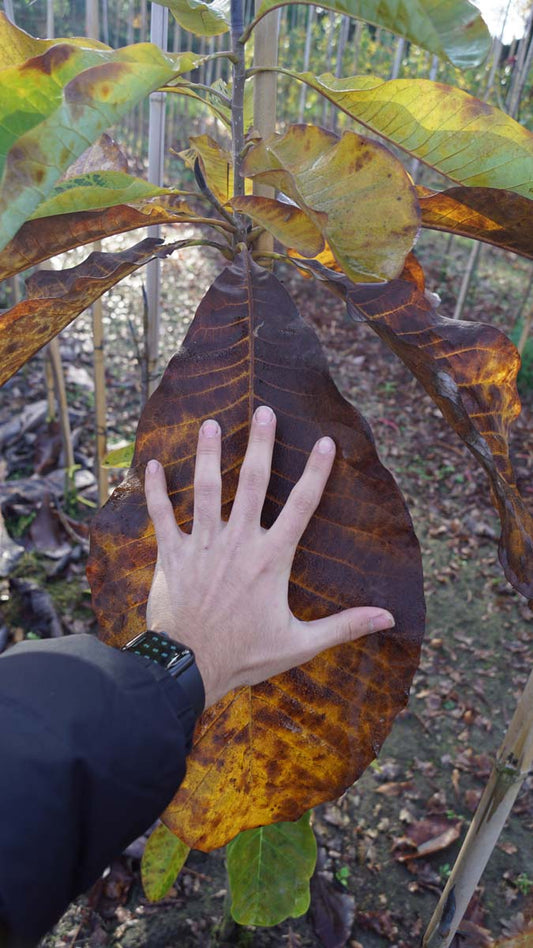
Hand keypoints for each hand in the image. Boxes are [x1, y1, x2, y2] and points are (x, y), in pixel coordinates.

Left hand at [144, 405, 394, 708]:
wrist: (187, 668)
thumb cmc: (245, 656)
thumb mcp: (300, 644)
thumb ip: (344, 626)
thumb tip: (389, 619)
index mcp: (271, 558)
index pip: (301, 506)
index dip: (316, 472)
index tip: (325, 441)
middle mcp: (238, 542)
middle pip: (252, 483)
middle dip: (259, 445)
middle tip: (263, 411)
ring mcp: (203, 545)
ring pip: (206, 490)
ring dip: (209, 455)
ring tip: (211, 424)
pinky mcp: (172, 555)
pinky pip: (161, 515)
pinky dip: (155, 490)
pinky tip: (153, 465)